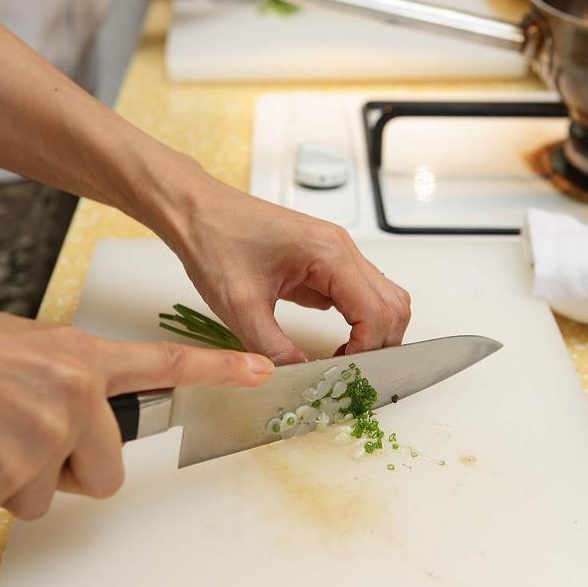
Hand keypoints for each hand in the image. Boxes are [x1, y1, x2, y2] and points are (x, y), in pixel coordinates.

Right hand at [0, 303, 272, 518]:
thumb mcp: (29, 350)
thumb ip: (70, 381)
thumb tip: (84, 420)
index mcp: (81, 356)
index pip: (164, 365)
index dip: (217, 371)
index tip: (259, 371)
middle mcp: (73, 394)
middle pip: (105, 472)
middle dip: (67, 468)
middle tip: (24, 434)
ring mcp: (43, 435)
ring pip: (46, 493)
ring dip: (15, 476)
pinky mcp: (7, 475)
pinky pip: (4, 505)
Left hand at [161, 168, 410, 365]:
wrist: (195, 210)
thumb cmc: (214, 242)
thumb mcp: (240, 307)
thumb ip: (274, 348)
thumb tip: (303, 376)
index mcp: (328, 254)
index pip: (377, 311)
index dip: (368, 350)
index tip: (345, 373)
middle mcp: (341, 248)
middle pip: (392, 303)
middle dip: (381, 344)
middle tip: (352, 372)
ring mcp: (335, 251)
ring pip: (381, 296)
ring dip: (373, 331)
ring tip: (345, 359)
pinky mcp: (323, 259)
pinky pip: (358, 292)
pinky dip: (358, 320)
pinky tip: (335, 342)